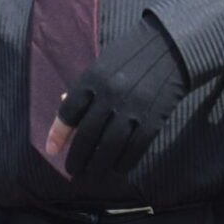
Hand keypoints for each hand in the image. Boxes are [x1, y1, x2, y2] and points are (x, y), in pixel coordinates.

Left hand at [46, 19, 196, 185]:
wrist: (171, 48)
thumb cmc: (130, 57)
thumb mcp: (102, 66)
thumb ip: (84, 89)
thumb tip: (62, 108)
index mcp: (93, 78)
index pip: (69, 112)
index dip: (58, 135)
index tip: (52, 151)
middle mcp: (110, 94)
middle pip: (87, 135)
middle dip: (77, 158)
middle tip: (73, 172)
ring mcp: (133, 107)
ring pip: (109, 147)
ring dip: (97, 166)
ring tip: (91, 176)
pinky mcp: (153, 118)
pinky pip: (135, 148)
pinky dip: (123, 163)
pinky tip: (116, 169)